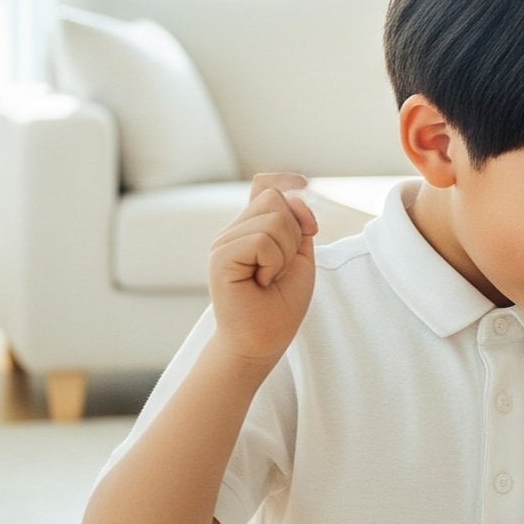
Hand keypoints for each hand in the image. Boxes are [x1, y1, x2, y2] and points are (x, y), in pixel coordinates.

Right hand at [208, 172, 317, 368]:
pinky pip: (261, 240)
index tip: (304, 185)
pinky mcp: (220, 256)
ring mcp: (223, 242)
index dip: (287, 183)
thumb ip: (296, 222)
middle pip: (276, 199)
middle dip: (294, 233)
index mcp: (250, 228)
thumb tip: (294, 189)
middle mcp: (234, 231)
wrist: (263, 340)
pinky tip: (259, 282)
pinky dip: (272, 262)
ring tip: (269, 277)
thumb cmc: (281, 303)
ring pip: (273, 218)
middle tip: (281, 267)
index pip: (266, 186)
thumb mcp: (299, 254)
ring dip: (285, 253)